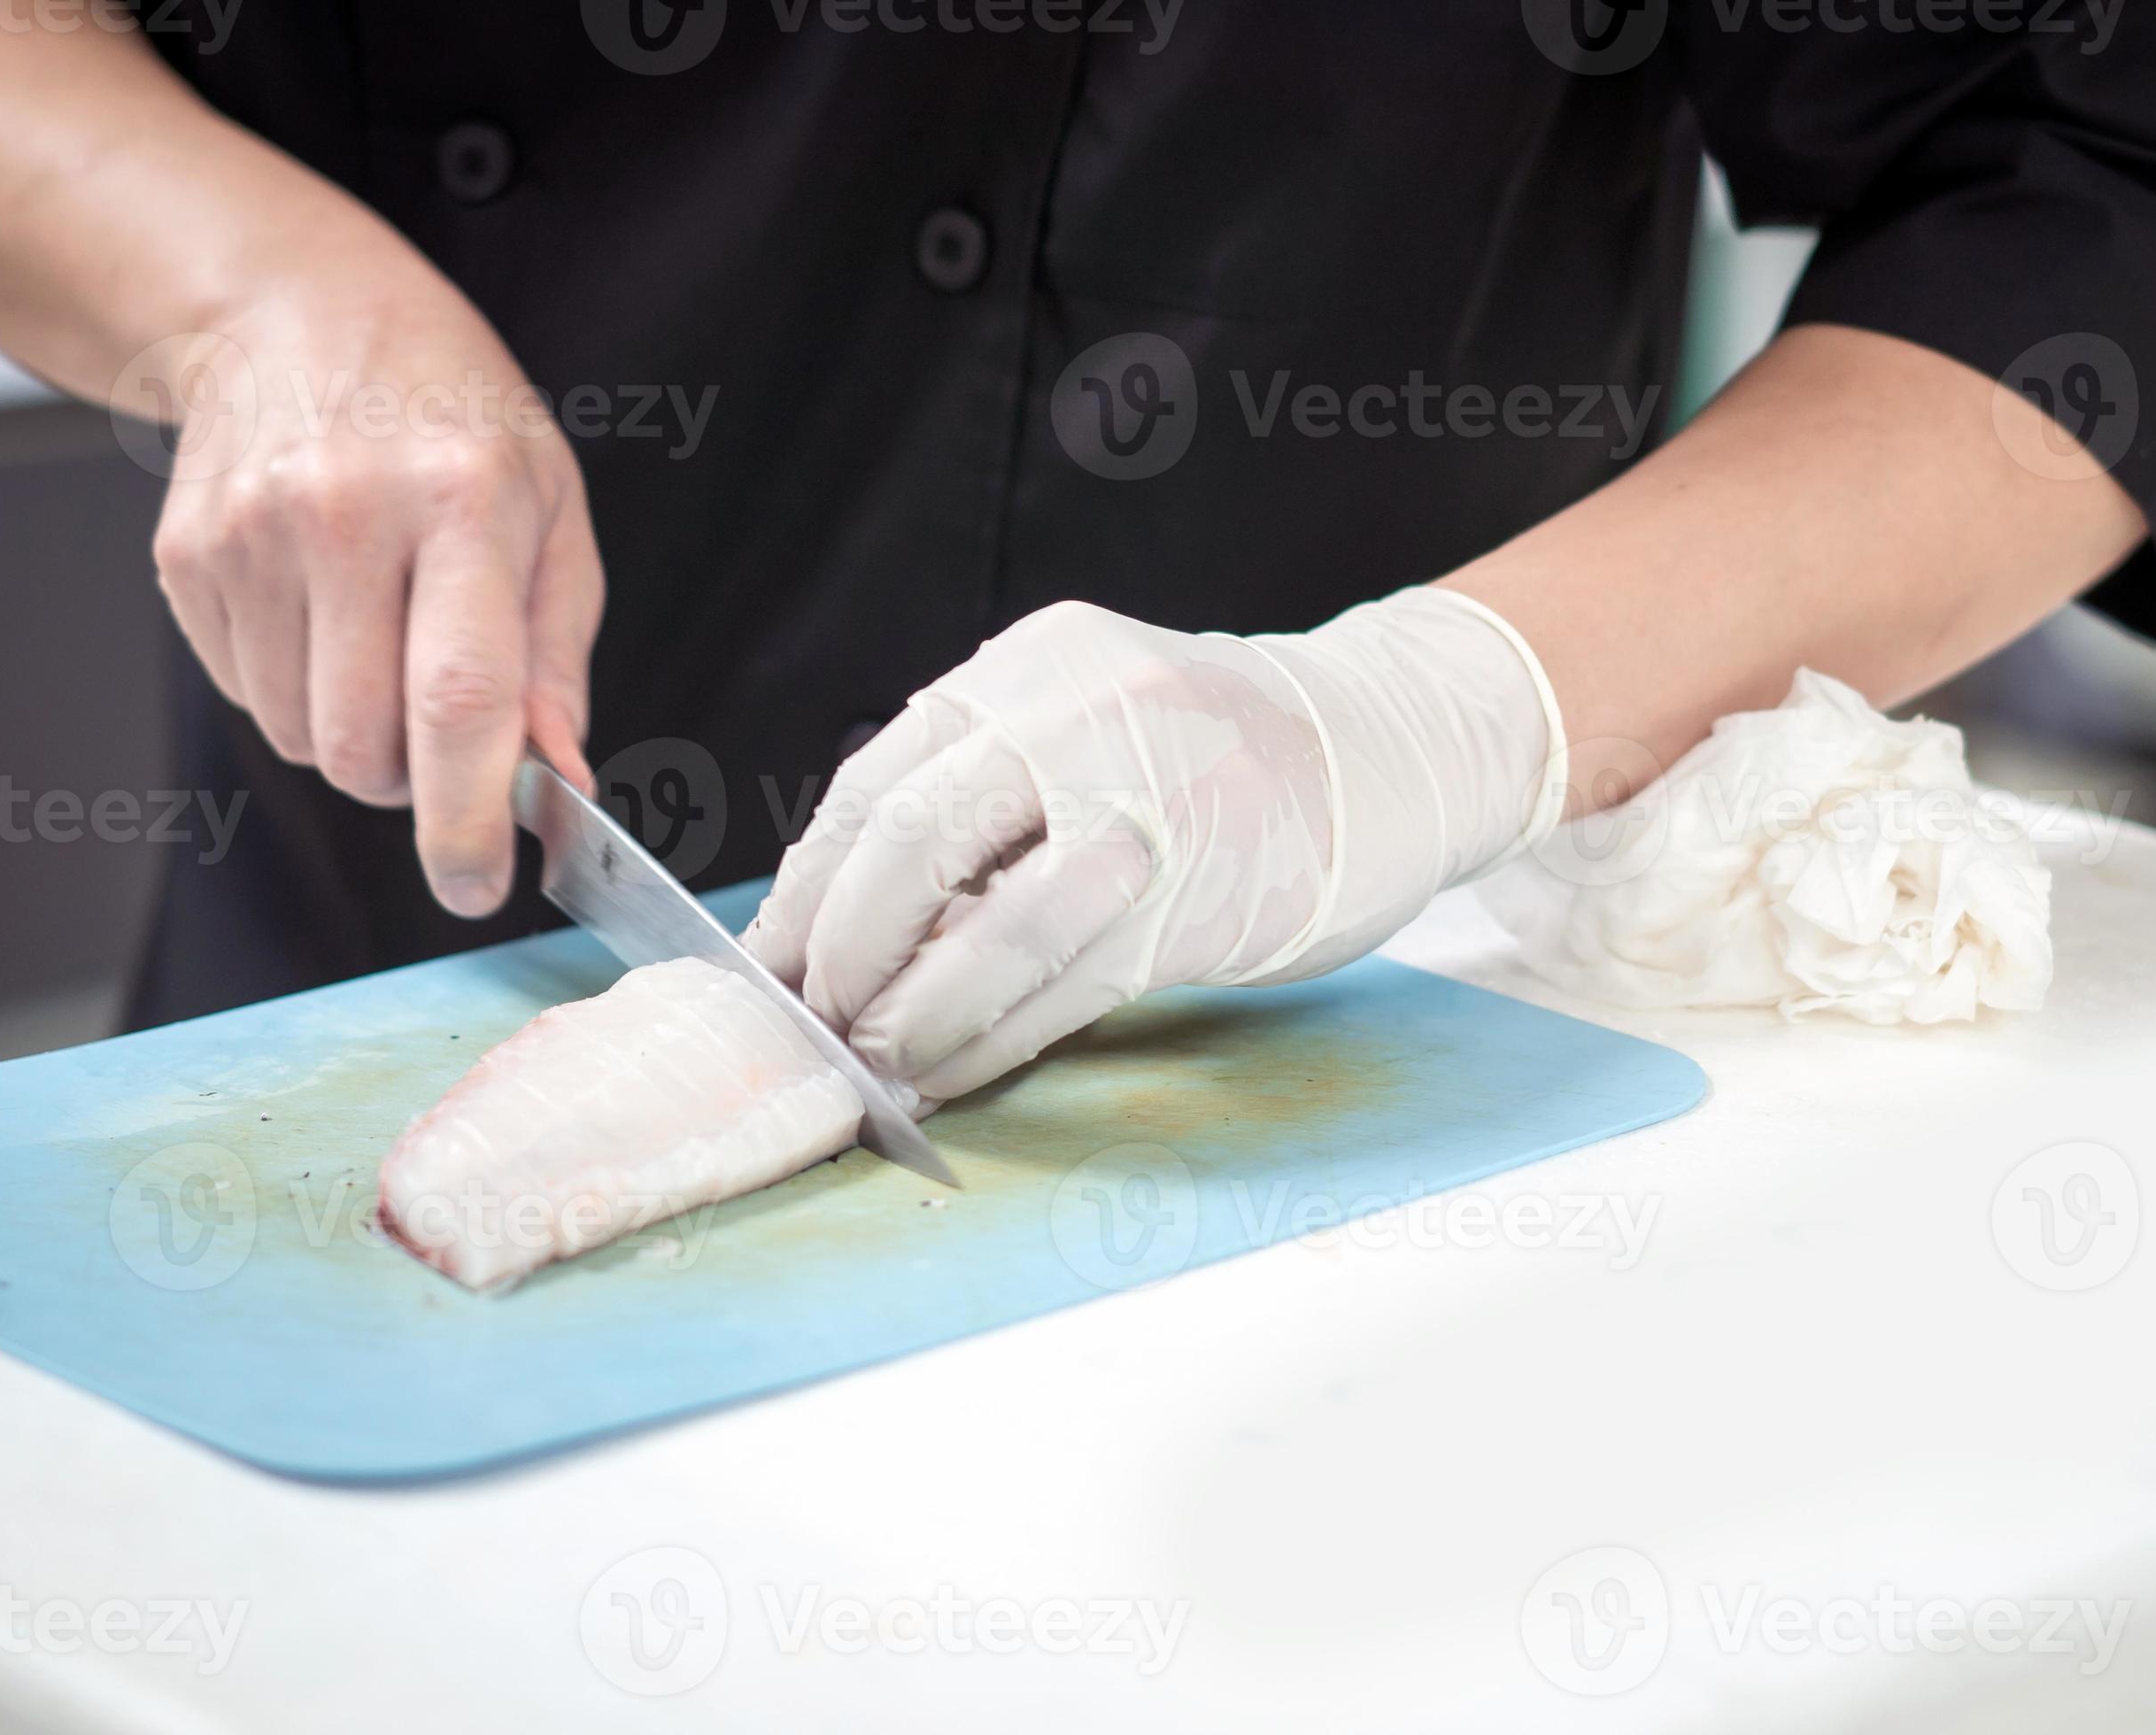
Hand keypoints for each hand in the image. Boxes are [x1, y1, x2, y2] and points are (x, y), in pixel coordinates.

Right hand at [147, 277, 602, 914]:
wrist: (302, 311)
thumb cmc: (454, 418)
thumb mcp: (552, 515)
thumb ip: (556, 661)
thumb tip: (559, 782)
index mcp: (465, 501)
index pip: (459, 701)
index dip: (469, 817)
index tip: (478, 884)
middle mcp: (347, 515)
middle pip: (365, 746)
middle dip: (412, 783)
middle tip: (445, 732)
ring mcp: (252, 534)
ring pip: (301, 738)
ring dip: (354, 733)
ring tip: (383, 637)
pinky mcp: (188, 556)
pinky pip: (248, 695)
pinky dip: (296, 689)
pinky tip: (323, 607)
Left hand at [742, 590, 1562, 1098]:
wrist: (1386, 748)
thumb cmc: (1219, 757)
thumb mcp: (1090, 720)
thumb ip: (987, 794)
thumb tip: (853, 923)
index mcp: (1030, 668)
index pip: (877, 784)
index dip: (807, 891)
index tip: (769, 965)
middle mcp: (1077, 717)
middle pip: (909, 847)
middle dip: (842, 957)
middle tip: (815, 1025)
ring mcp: (1143, 804)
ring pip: (987, 933)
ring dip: (914, 1020)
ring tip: (879, 1068)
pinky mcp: (1198, 896)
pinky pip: (1064, 988)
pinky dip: (996, 1043)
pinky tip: (958, 1075)